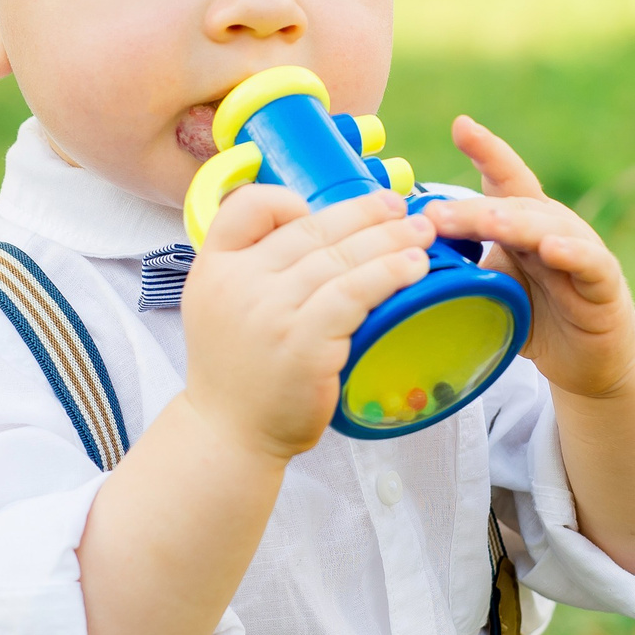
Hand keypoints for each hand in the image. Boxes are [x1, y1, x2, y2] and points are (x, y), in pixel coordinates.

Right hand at [181, 185, 432, 461]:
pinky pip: (356, 293)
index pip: (247, 205)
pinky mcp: (305, 343)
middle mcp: (238, 282)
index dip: (288, 200)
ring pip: (341, 257)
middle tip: (400, 207)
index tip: (326, 209)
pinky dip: (389, 273)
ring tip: (420, 234)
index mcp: (214, 266)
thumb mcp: (220, 305)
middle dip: (365, 212)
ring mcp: (272, 312)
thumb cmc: (239, 371)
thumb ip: (252, 267)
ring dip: (389, 239)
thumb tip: (316, 232)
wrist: (230, 434)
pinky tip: (413, 268)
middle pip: (311, 228)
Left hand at [420, 116, 634, 400]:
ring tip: (489, 222)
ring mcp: (581, 251)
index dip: (486, 151)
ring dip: (516, 223)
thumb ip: (460, 267)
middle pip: (513, 206)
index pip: (504, 180)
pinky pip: (590, 263)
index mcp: (523, 222)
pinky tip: (552, 249)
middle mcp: (553, 226)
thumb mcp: (492, 285)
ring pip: (548, 227)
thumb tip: (401, 258)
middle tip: (433, 214)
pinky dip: (572, 253)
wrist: (588, 360)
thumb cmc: (537, 313)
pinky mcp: (604, 283)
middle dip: (472, 209)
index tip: (461, 126)